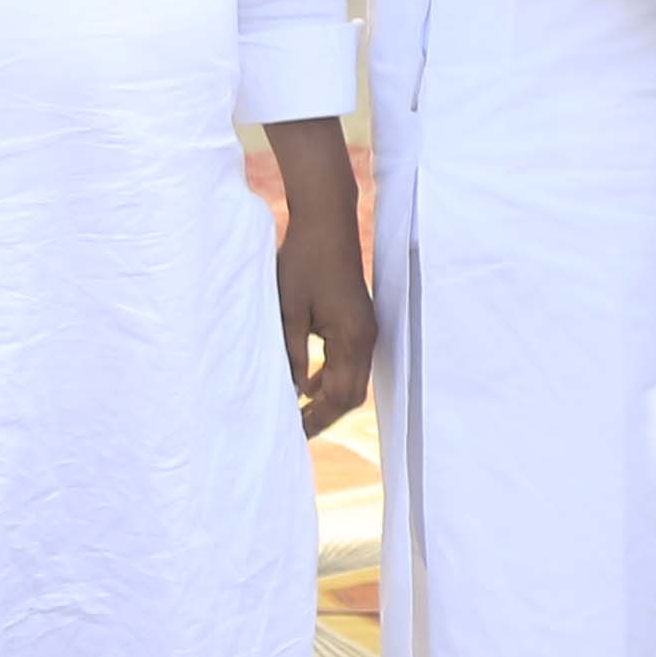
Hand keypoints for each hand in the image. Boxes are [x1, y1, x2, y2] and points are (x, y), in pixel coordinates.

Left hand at [277, 215, 377, 433]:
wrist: (326, 223)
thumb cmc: (304, 262)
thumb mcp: (289, 310)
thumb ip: (293, 353)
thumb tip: (295, 390)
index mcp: (352, 337)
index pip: (341, 395)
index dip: (318, 418)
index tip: (293, 433)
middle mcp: (366, 338)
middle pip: (351, 394)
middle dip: (325, 415)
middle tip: (295, 431)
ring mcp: (365, 330)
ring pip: (351, 380)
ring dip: (327, 398)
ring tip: (298, 413)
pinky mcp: (357, 322)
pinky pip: (348, 362)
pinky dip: (329, 378)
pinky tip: (307, 385)